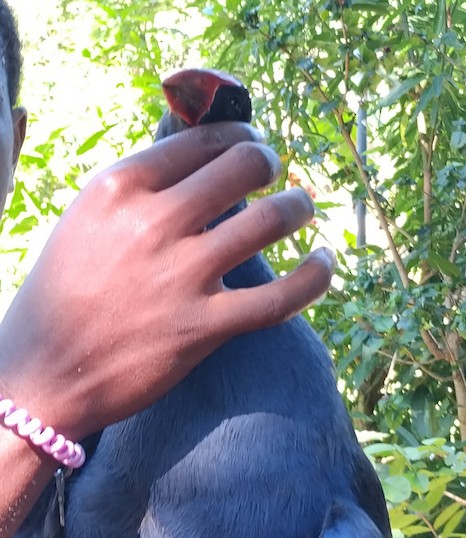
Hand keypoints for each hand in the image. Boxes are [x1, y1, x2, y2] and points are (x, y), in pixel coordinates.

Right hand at [0, 124, 333, 440]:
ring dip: (297, 207)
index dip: (237, 136)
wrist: (44, 377)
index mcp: (118, 187)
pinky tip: (325, 263)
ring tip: (301, 209)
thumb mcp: (83, 224)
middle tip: (276, 175)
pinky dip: (314, 277)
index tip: (247, 147)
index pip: (201, 140)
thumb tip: (192, 165)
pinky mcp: (204, 328)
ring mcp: (182, 276)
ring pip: (269, 221)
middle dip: (269, 163)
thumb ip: (135, 194)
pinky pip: (280, 297)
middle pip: (242, 165)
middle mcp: (153, 223)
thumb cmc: (58, 301)